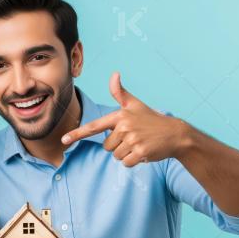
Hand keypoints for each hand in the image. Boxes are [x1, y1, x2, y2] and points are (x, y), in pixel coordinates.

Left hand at [61, 72, 189, 166]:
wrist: (175, 133)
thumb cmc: (151, 119)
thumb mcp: (135, 104)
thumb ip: (120, 92)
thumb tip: (114, 73)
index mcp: (120, 116)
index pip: (94, 126)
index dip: (77, 134)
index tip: (64, 140)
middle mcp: (124, 127)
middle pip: (106, 146)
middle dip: (118, 146)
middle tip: (133, 138)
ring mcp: (133, 140)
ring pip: (116, 156)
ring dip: (126, 154)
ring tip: (139, 144)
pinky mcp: (140, 152)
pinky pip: (126, 163)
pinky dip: (133, 161)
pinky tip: (144, 152)